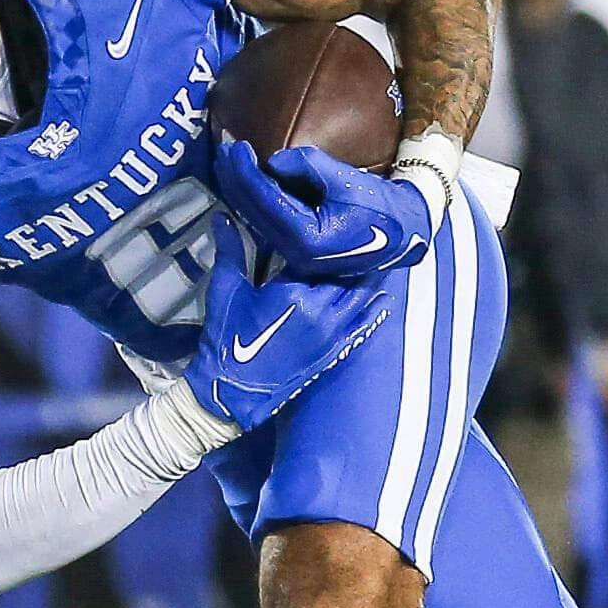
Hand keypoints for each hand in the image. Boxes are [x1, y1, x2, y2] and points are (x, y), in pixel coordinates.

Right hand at [184, 219, 390, 433]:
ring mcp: (330, 332)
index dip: (325, 234)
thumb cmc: (225, 340)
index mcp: (293, 290)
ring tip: (380, 256)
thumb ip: (230, 250)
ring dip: (370, 277)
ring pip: (362, 296)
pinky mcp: (333, 351)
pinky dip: (374, 311)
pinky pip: (363, 326)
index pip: (318, 252)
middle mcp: (320, 309)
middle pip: (349, 272)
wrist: (229, 391)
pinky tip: (384, 298)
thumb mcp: (225, 291)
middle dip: (355, 252)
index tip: (334, 216)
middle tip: (368, 229)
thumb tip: (222, 216)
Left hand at [212, 137, 432, 279]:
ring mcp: (294, 254)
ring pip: (255, 219)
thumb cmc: (381, 208)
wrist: (403, 233)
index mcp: (307, 238)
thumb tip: (275, 160)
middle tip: (223, 149)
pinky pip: (266, 223)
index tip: (235, 147)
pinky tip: (245, 183)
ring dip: (239, 190)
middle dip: (235, 179)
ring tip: (228, 162)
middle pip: (252, 212)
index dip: (246, 172)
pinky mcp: (298, 249)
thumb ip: (310, 166)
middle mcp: (295, 252)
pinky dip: (253, 200)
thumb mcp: (348, 181)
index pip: (265, 200)